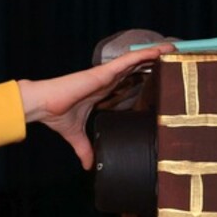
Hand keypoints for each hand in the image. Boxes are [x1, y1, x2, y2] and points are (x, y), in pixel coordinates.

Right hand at [18, 44, 172, 168]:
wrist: (43, 106)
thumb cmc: (55, 114)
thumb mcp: (76, 136)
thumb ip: (84, 148)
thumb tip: (87, 166)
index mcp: (101, 90)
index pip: (127, 79)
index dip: (141, 74)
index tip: (157, 73)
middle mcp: (106, 80)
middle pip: (135, 67)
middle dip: (152, 62)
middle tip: (172, 58)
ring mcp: (105, 74)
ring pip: (135, 60)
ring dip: (154, 54)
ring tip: (173, 50)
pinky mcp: (103, 72)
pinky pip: (129, 60)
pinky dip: (145, 55)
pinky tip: (159, 51)